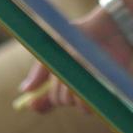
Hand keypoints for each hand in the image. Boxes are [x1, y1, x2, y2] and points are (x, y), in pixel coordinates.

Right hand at [16, 6, 132, 112]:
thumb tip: (24, 90)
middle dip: (59, 85)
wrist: (107, 28)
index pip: (48, 99)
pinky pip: (94, 105)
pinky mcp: (107, 94)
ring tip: (80, 69)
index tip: (31, 102)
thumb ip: (40, 70)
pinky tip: (90, 77)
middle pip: (60, 100)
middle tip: (63, 68)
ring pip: (76, 104)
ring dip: (74, 88)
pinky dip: (89, 94)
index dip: (39, 103)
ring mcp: (91, 91)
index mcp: (62, 78)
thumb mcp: (55, 46)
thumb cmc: (80, 34)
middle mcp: (76, 87)